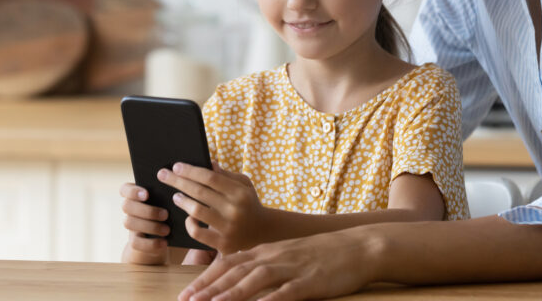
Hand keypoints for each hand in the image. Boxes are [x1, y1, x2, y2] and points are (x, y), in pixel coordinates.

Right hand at [119, 182, 169, 264]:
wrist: (166, 237)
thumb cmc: (171, 213)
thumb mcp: (171, 204)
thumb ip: (169, 197)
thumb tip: (176, 194)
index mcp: (136, 194)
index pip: (125, 189)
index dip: (133, 191)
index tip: (146, 194)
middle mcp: (130, 208)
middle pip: (126, 205)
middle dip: (147, 210)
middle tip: (166, 215)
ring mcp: (131, 225)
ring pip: (129, 223)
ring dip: (150, 226)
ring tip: (167, 230)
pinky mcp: (134, 241)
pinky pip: (135, 242)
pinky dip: (151, 243)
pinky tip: (164, 243)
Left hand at [158, 161, 269, 254]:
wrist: (262, 231)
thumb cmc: (248, 203)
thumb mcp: (243, 185)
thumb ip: (226, 175)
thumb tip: (208, 163)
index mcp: (240, 192)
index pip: (210, 177)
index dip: (191, 171)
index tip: (176, 166)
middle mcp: (234, 210)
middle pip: (199, 192)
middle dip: (178, 181)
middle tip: (163, 175)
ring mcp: (228, 228)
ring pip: (196, 211)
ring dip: (182, 201)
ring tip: (175, 196)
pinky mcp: (222, 244)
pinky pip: (197, 233)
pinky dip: (189, 224)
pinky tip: (187, 217)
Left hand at [178, 227, 379, 300]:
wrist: (357, 247)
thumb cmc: (320, 254)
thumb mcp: (286, 255)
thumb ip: (263, 265)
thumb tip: (238, 280)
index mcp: (266, 250)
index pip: (228, 263)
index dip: (204, 278)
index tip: (185, 294)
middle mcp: (273, 257)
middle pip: (234, 272)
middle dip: (208, 288)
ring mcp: (291, 268)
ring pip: (254, 280)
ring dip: (229, 294)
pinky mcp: (309, 282)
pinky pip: (285, 293)